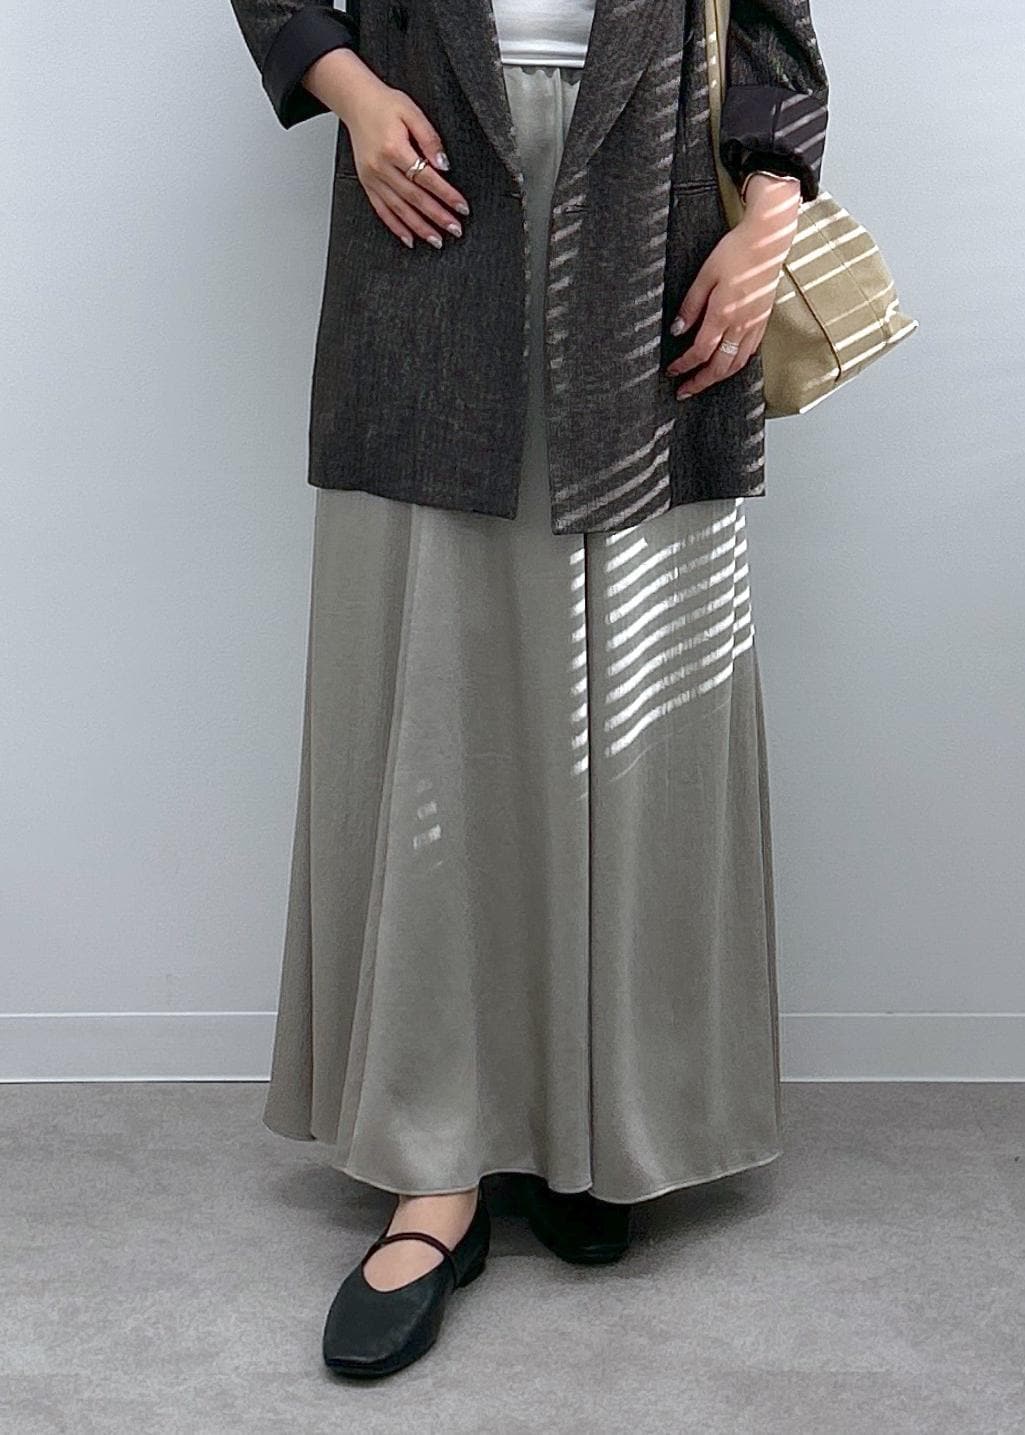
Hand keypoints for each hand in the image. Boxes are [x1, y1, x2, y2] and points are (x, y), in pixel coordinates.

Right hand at [303, 49, 470, 248]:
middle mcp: (381, 167)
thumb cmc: (385, 105)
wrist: (356, 102)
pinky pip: (382, 211)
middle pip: (415, 198)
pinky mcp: (367, 184)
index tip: (462, 207)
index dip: (446, 195)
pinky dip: (396, 227)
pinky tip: (410, 239)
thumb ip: (430, 138)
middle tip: (455, 230)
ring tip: (437, 240)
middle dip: (437, 217)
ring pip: (399, 210)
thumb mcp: (412, 112)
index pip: (426, 178)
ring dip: (420, 228)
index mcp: (394, 149)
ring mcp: (372, 178)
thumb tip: (443, 165)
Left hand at [665, 175, 800, 397]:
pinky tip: (726, 366)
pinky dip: (735, 365)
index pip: (700, 352)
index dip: (684, 366)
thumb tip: (677, 330)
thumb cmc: (735, 253)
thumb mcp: (704, 275)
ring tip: (702, 383)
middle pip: (719, 367)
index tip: (672, 371)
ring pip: (736, 364)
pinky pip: (749, 353)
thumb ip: (690, 306)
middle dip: (699, 383)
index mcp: (723, 313)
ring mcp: (754, 325)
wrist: (766, 242)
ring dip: (717, 379)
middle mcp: (741, 324)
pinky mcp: (763, 321)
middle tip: (684, 391)